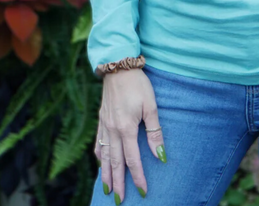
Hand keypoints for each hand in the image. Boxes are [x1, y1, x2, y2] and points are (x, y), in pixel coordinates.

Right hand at [93, 68, 165, 202]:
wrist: (118, 66)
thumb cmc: (138, 84)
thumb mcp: (151, 106)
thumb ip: (154, 131)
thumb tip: (160, 155)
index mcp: (126, 128)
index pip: (132, 159)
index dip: (138, 176)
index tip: (143, 191)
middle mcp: (112, 130)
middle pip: (115, 162)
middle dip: (118, 182)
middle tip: (119, 200)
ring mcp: (104, 124)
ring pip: (104, 155)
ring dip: (106, 173)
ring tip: (108, 189)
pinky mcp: (101, 118)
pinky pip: (99, 142)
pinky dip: (100, 155)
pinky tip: (101, 162)